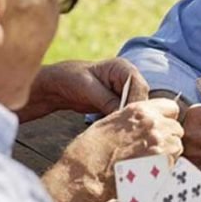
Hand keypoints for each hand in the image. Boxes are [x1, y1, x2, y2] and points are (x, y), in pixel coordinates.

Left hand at [21, 58, 148, 121]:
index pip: (139, 86)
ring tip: (119, 133)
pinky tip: (115, 132)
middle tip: (125, 130)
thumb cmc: (71, 79)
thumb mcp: (87, 88)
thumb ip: (106, 100)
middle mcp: (128, 79)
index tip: (126, 118)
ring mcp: (125, 92)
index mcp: (123, 68)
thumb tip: (122, 114)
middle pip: (141, 99)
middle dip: (133, 114)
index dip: (136, 102)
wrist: (60, 85)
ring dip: (128, 120)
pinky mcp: (120, 104)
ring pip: (135, 109)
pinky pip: (126, 115)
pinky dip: (121, 124)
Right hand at [44, 99, 182, 201]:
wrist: (85, 175)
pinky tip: (150, 173)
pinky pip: (174, 164)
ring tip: (150, 163)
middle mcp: (153, 123)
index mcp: (139, 110)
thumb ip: (134, 119)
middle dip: (168, 138)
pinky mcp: (163, 164)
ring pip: (178, 146)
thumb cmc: (91, 151)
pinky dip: (166, 168)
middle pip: (177, 128)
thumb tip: (146, 121)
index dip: (167, 118)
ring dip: (168, 154)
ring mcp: (160, 143)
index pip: (171, 107)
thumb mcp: (111, 122)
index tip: (161, 127)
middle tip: (152, 150)